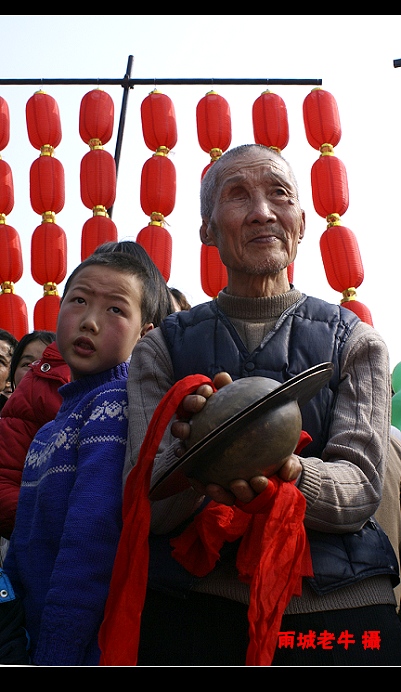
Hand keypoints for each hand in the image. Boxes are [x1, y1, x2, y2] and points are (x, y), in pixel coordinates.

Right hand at [171, 372, 231, 449]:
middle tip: (200, 403)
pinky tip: (184, 451)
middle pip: (185, 405)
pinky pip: (179, 448)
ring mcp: (188, 430)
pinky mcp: (188, 448)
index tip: (208, 391)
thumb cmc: (232, 417)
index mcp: (204, 399)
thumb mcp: (233, 402)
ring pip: (178, 426)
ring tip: (186, 431)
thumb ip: (227, 389)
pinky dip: (180, 449)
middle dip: (190, 402)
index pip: (198, 391)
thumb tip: (221, 376)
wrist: (240, 445)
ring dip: (180, 427)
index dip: (201, 390)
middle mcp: (193, 413)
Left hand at [188, 453, 302, 505]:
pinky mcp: (218, 484)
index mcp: (264, 492)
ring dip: (217, 492)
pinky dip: (200, 482)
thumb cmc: (280, 462)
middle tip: (236, 483)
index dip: (261, 490)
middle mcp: (247, 494)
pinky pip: (208, 485)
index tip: (260, 480)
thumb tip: (288, 474)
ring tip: (209, 485)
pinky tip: (192, 475)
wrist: (269, 459)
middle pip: (241, 498)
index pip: (262, 494)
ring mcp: (232, 491)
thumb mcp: (290, 463)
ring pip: (223, 495)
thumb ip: (290, 468)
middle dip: (239, 493)